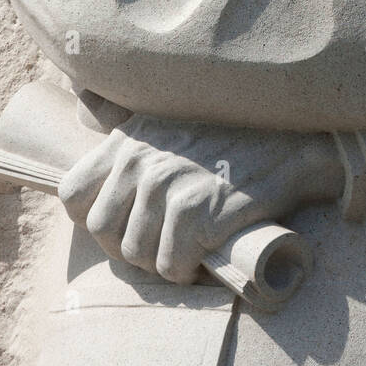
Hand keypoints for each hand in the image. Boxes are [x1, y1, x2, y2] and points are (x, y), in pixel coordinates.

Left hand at [57, 117, 343, 283]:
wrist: (293, 144)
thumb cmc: (234, 136)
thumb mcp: (168, 116)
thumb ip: (124, 119)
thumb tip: (78, 92)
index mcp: (127, 139)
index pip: (73, 195)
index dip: (96, 221)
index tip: (127, 226)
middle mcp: (140, 160)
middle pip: (103, 232)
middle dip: (131, 249)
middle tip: (165, 247)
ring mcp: (167, 186)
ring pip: (137, 255)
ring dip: (163, 264)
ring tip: (190, 252)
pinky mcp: (196, 212)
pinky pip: (172, 267)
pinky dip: (188, 273)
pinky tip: (207, 260)